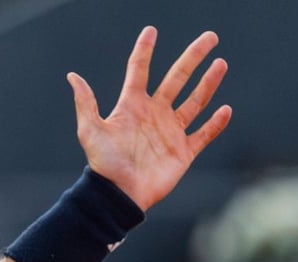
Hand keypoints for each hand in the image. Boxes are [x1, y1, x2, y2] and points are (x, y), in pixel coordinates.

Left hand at [69, 26, 230, 210]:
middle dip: (193, 58)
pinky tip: (225, 109)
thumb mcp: (90, 131)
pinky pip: (203, 134)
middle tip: (209, 37)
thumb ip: (86, 103)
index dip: (145, 51)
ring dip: (208, 84)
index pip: (139, 71)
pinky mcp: (183, 151)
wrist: (118, 194)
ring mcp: (170, 132)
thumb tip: (72, 76)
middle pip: (177, 79)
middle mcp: (153, 114)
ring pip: (195, 102)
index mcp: (132, 106)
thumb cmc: (103, 163)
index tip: (151, 31)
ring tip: (220, 63)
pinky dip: (215, 123)